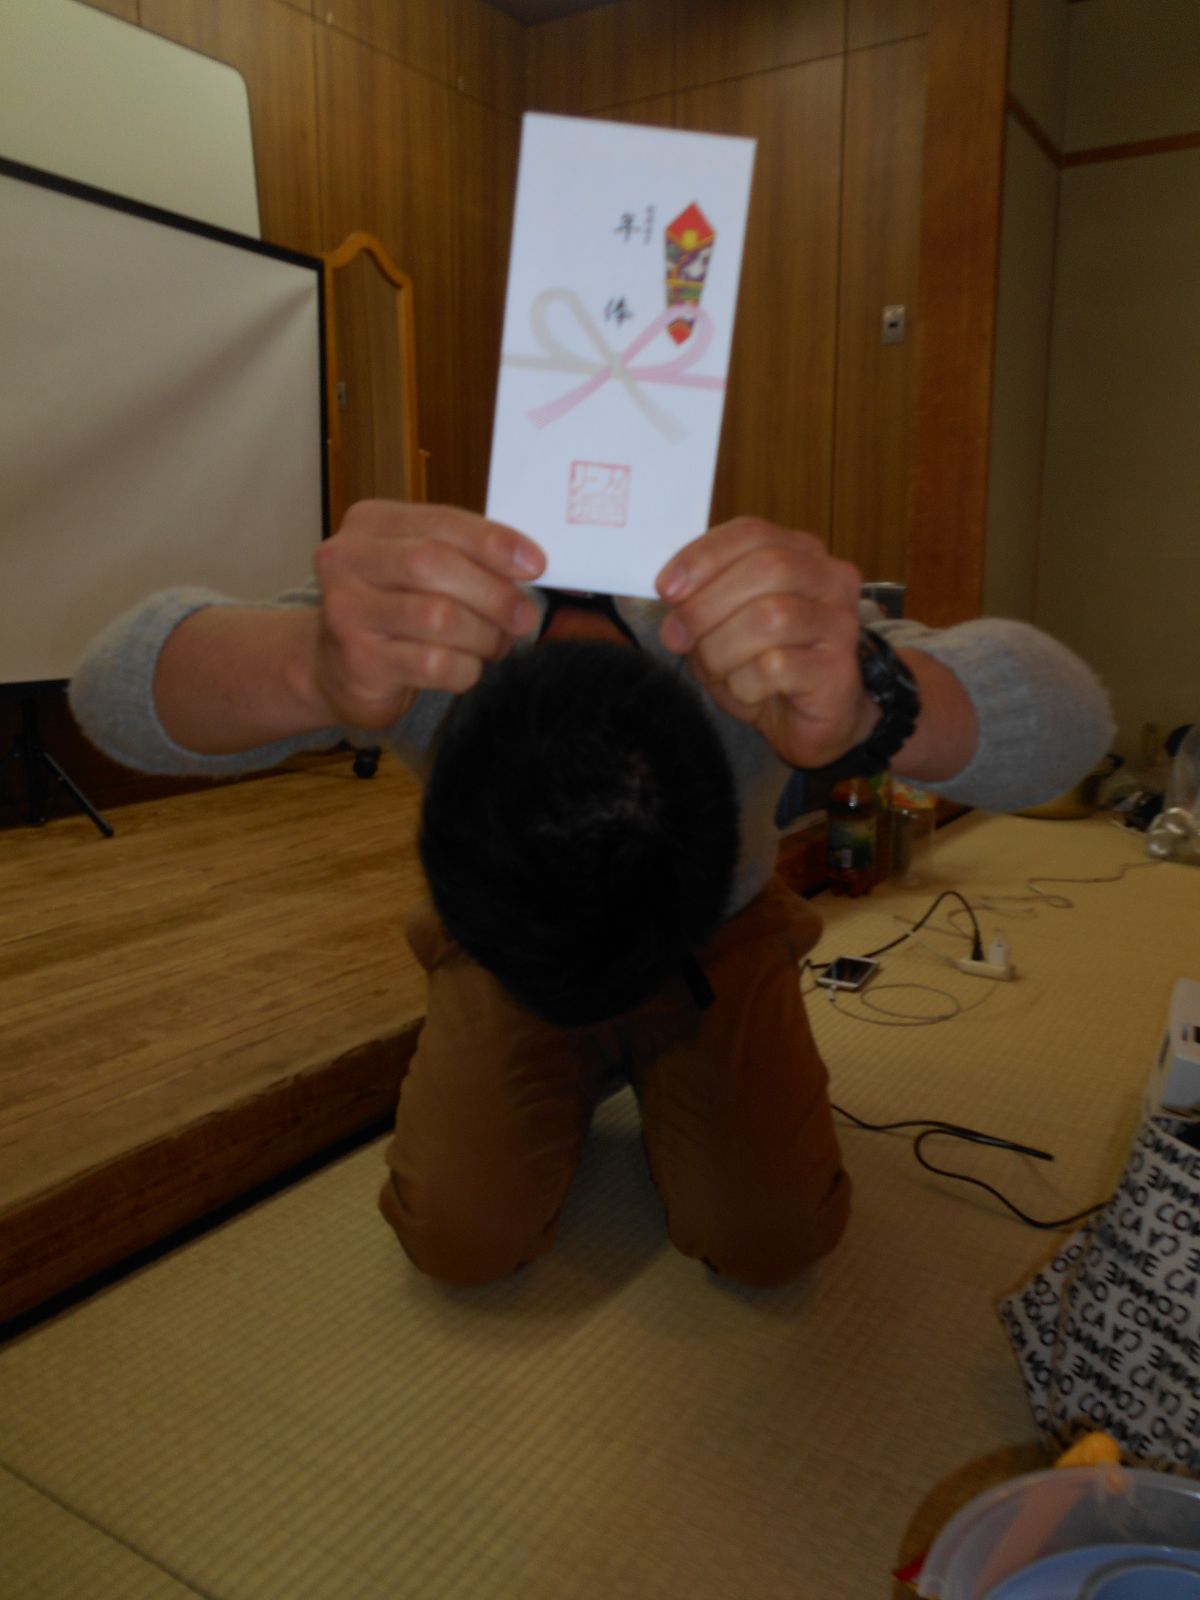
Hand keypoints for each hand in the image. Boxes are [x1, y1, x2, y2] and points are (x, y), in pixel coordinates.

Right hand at [310, 501, 544, 727]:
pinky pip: (434, 664)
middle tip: (524, 616)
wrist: (338, 667)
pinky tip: (467, 666)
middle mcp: (346, 560)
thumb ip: (464, 556)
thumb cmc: (394, 609)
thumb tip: (530, 564)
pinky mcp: (359, 660)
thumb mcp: (420, 568)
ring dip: (483, 635)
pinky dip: (466, 667)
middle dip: (493, 593)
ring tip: (495, 644)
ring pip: (438, 617)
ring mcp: (346, 611)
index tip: (535, 564)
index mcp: (369, 522)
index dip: (493, 542)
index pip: (440, 521)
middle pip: (434, 565)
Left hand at [655, 517, 876, 769]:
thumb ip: (701, 602)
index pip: (752, 533)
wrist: (806, 720)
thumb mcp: (723, 625)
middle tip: (676, 637)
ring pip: (771, 617)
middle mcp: (829, 580)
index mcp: (801, 554)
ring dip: (722, 648)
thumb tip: (674, 602)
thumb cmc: (764, 667)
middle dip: (706, 605)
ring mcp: (839, 623)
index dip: (703, 557)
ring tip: (715, 669)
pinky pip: (777, 666)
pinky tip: (747, 690)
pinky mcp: (837, 669)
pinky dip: (745, 682)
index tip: (666, 589)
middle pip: (766, 568)